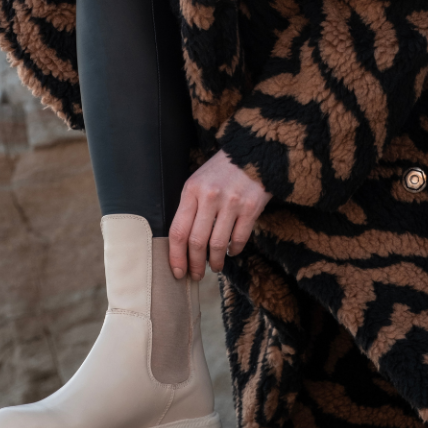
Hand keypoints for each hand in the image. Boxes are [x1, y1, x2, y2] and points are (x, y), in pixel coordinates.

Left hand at [168, 149, 271, 279]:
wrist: (252, 153)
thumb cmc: (221, 171)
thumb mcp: (198, 181)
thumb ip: (189, 207)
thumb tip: (182, 244)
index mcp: (191, 190)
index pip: (178, 231)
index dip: (176, 256)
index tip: (177, 271)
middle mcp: (210, 196)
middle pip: (197, 242)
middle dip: (194, 264)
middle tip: (195, 275)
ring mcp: (232, 202)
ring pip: (218, 245)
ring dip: (215, 262)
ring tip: (214, 266)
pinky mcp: (251, 208)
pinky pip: (239, 239)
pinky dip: (234, 251)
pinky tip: (231, 252)